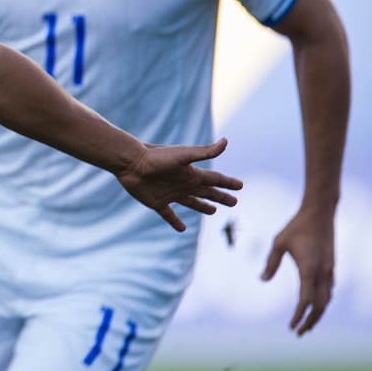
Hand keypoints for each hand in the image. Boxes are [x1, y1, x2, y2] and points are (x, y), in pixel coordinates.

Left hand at [115, 138, 240, 231]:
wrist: (131, 163)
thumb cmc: (157, 157)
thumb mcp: (183, 155)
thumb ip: (204, 151)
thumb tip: (226, 141)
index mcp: (191, 173)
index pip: (215, 179)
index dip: (228, 183)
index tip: (240, 186)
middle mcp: (183, 184)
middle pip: (207, 192)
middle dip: (220, 197)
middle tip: (234, 202)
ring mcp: (170, 194)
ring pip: (191, 202)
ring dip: (203, 207)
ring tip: (212, 211)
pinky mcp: (157, 203)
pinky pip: (169, 215)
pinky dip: (175, 222)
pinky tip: (182, 229)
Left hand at [261, 208, 334, 335]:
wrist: (320, 213)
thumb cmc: (297, 226)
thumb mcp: (278, 243)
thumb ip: (271, 263)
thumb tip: (263, 280)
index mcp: (309, 269)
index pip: (305, 300)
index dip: (299, 316)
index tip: (291, 326)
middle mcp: (322, 273)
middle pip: (320, 305)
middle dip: (310, 321)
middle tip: (299, 333)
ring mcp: (329, 270)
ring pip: (326, 299)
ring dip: (318, 313)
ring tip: (307, 324)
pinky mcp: (331, 266)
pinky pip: (329, 290)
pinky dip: (322, 301)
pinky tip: (316, 304)